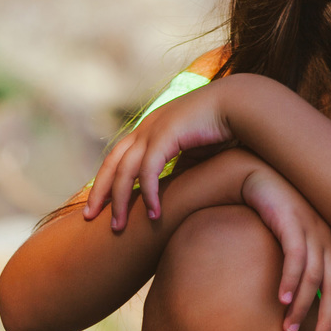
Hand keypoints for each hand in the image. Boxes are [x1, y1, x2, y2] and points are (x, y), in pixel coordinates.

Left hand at [84, 80, 233, 228]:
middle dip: (99, 192)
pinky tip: (155, 214)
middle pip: (112, 163)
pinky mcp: (166, 134)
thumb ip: (181, 165)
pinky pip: (149, 170)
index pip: (119, 156)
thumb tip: (174, 187)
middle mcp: (147, 126)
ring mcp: (154, 128)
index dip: (107, 179)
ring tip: (118, 227)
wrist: (241, 103)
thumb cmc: (223, 126)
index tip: (101, 203)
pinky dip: (149, 194)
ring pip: (124, 170)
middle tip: (89, 218)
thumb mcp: (196, 149)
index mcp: (152, 127)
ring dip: (119, 201)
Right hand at [241, 163, 330, 330]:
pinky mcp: (291, 222)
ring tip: (289, 330)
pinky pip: (294, 256)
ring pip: (315, 276)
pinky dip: (289, 280)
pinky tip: (280, 300)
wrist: (266, 180)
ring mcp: (312, 229)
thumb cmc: (288, 219)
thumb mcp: (313, 247)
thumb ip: (330, 273)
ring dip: (302, 306)